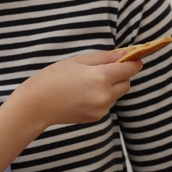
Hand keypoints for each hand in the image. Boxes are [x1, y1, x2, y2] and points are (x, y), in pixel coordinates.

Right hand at [18, 52, 140, 124]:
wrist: (36, 104)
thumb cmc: (53, 77)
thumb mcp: (79, 60)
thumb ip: (105, 57)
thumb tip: (126, 54)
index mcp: (100, 77)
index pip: (129, 69)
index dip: (133, 63)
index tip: (135, 58)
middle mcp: (104, 95)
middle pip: (127, 83)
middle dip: (121, 74)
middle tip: (105, 68)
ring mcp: (101, 109)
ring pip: (117, 94)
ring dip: (112, 86)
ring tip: (89, 82)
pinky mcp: (96, 117)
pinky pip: (107, 104)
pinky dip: (102, 97)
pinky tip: (84, 93)